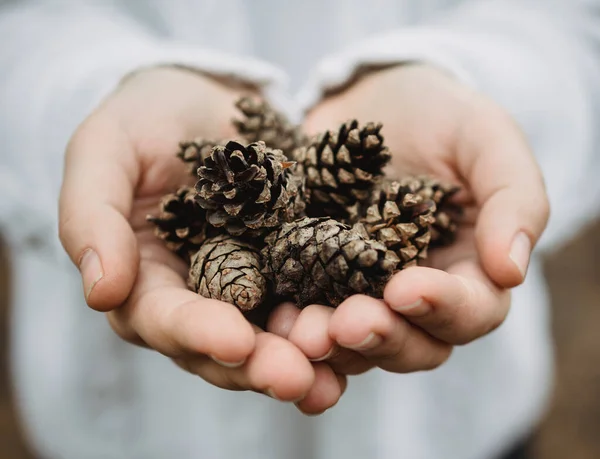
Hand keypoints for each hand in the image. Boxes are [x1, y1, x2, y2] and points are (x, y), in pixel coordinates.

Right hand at [58, 67, 344, 413]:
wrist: (206, 98)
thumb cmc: (144, 119)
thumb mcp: (105, 151)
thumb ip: (93, 215)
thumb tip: (99, 291)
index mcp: (148, 281)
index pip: (165, 320)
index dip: (197, 333)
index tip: (234, 340)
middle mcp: (202, 297)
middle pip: (226, 347)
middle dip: (260, 365)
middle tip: (298, 379)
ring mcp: (254, 285)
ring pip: (275, 337)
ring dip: (306, 360)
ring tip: (335, 376)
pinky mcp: (297, 265)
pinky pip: (317, 300)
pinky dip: (338, 321)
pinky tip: (369, 332)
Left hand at [268, 64, 549, 374]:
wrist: (372, 99)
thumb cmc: (439, 115)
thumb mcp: (484, 138)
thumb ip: (513, 197)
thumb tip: (512, 270)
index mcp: (469, 269)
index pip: (472, 310)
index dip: (443, 308)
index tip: (406, 288)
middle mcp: (416, 293)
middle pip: (414, 344)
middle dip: (382, 338)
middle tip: (346, 323)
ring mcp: (364, 291)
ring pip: (358, 342)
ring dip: (333, 344)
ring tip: (302, 332)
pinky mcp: (316, 279)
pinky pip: (309, 315)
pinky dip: (294, 327)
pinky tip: (275, 319)